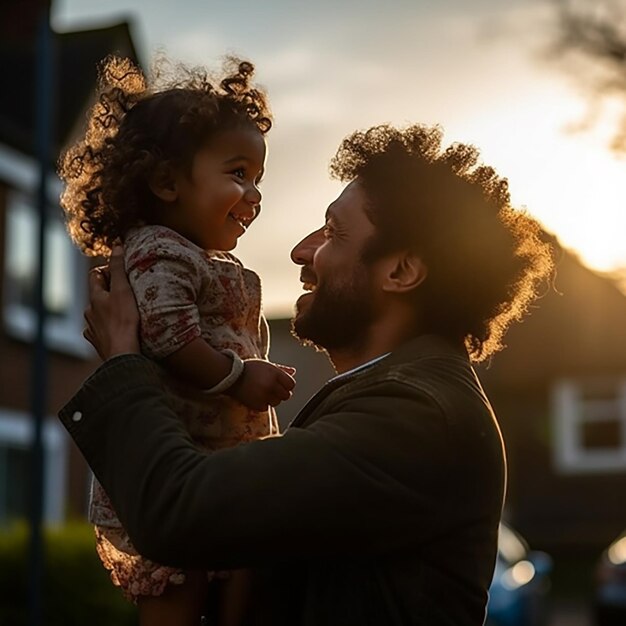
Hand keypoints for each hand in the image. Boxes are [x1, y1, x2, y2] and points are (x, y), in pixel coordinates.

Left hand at [84, 245, 140, 359]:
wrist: (122, 353)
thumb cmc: (124, 321)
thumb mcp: (123, 290)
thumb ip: (119, 268)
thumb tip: (116, 245)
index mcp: (94, 297)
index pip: (95, 275)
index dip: (107, 271)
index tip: (122, 274)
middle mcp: (89, 312)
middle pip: (97, 295)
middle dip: (109, 292)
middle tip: (127, 294)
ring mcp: (92, 328)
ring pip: (98, 313)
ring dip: (108, 311)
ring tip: (125, 313)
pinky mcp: (97, 342)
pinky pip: (99, 331)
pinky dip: (106, 328)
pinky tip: (116, 330)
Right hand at [228, 360, 295, 410]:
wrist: (231, 376)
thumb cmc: (249, 369)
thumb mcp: (267, 365)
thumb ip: (281, 369)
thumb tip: (293, 372)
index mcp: (275, 373)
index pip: (291, 384)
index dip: (287, 385)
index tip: (281, 385)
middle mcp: (271, 384)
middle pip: (286, 395)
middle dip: (281, 393)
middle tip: (272, 390)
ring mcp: (264, 395)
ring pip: (277, 402)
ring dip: (272, 399)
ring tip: (263, 393)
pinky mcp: (257, 404)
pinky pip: (266, 408)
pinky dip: (263, 404)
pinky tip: (257, 397)